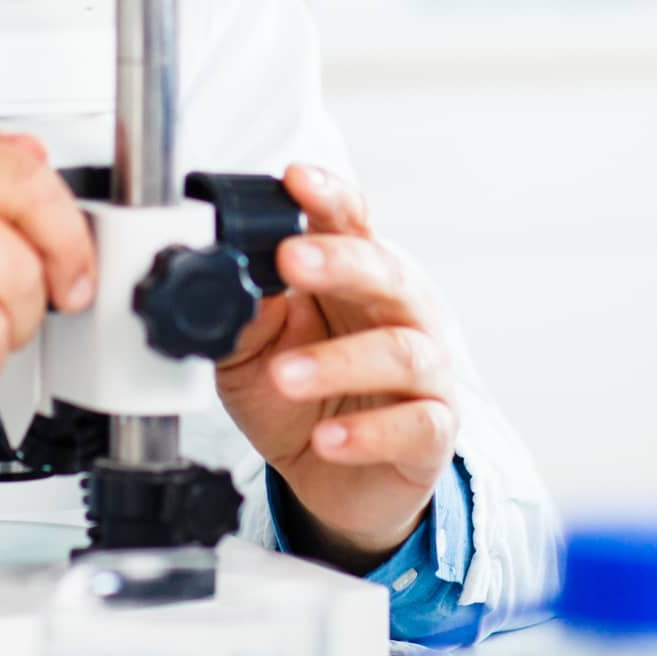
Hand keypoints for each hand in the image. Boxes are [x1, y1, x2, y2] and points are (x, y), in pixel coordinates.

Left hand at [214, 164, 458, 571]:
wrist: (325, 476)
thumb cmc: (292, 396)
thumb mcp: (247, 350)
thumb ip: (243, 312)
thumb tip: (225, 276)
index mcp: (351, 277)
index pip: (349, 222)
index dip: (327, 197)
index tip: (295, 179)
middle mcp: (397, 313)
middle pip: (384, 271)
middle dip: (337, 261)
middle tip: (289, 259)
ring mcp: (424, 372)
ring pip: (401, 351)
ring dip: (338, 361)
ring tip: (284, 374)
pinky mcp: (431, 432)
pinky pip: (415, 426)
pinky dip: (368, 433)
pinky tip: (329, 437)